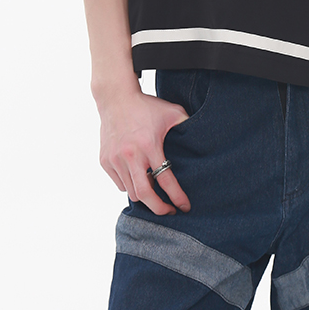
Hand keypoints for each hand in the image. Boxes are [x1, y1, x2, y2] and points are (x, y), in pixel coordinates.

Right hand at [97, 88, 191, 215]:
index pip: (165, 179)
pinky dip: (130, 186)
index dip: (177, 196)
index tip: (185, 207)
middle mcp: (131, 155)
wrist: (116, 98)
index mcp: (149, 145)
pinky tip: (139, 178)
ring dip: (145, 196)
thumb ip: (187, 125)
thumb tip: (204, 139)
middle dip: (159, 208)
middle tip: (169, 211)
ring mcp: (115, 159)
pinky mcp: (105, 161)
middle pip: (145, 195)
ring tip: (155, 192)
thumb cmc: (147, 106)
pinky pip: (120, 184)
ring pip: (131, 192)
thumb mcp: (172, 112)